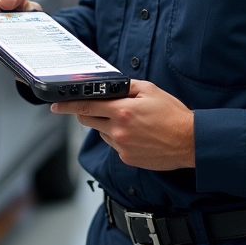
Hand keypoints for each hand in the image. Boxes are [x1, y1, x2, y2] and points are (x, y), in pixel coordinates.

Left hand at [53, 79, 194, 170]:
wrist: (190, 142)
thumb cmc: (172, 114)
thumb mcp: (150, 90)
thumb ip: (126, 87)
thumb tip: (109, 86)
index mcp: (122, 110)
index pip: (85, 106)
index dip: (67, 106)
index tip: (55, 106)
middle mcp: (118, 130)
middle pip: (87, 121)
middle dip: (85, 113)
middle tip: (92, 107)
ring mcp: (122, 146)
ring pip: (101, 133)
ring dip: (105, 125)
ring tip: (128, 121)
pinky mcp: (127, 159)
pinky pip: (113, 145)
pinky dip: (117, 138)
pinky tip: (136, 134)